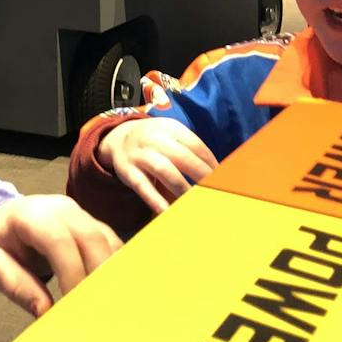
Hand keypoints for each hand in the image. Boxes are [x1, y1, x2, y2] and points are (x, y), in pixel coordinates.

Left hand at [0, 195, 121, 317]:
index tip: (74, 306)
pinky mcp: (93, 224)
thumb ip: (17, 287)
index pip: (59, 242)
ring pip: (108, 240)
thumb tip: (45, 311)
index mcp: (32, 215)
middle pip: (92, 238)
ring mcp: (80, 214)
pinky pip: (112, 244)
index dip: (71, 274)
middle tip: (97, 311)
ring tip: (107, 307)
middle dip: (98, 277)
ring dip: (111, 274)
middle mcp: (61, 209)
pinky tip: (112, 293)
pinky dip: (115, 269)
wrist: (0, 221)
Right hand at [98, 118, 217, 215]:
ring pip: (164, 171)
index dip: (211, 163)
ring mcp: (140, 155)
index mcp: (170, 128)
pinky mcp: (127, 171)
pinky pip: (143, 186)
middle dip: (201, 176)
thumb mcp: (171, 136)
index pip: (196, 145)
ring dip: (183, 188)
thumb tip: (217, 176)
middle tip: (214, 191)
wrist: (119, 138)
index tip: (222, 178)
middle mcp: (154, 139)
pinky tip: (168, 212)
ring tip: (196, 202)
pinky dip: (156, 200)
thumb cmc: (155, 142)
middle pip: (182, 157)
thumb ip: (190, 152)